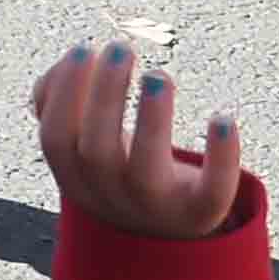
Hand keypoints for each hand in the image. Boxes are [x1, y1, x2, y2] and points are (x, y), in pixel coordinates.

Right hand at [31, 35, 247, 238]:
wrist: (162, 231)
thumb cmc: (118, 171)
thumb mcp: (82, 144)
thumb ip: (60, 103)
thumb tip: (66, 66)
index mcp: (74, 180)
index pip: (56, 140)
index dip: (65, 95)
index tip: (84, 49)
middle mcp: (109, 197)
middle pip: (97, 150)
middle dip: (106, 95)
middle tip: (121, 48)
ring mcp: (155, 209)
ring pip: (147, 170)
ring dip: (152, 120)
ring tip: (159, 75)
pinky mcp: (200, 213)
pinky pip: (212, 192)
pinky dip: (221, 158)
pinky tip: (222, 118)